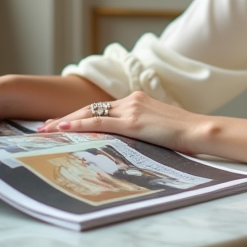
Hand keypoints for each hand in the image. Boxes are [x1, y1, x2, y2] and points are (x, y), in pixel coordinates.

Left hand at [38, 91, 205, 154]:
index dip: (80, 114)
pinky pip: (99, 122)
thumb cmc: (185, 136)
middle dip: (66, 117)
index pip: (102, 107)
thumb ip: (143, 131)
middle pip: (90, 107)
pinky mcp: (132, 122)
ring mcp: (131, 109)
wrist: (200, 130)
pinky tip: (63, 129)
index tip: (64, 122)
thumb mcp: (159, 129)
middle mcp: (131, 100)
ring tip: (47, 131)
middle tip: (46, 127)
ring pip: (90, 113)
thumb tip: (130, 145)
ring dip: (65, 122)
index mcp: (137, 101)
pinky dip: (78, 124)